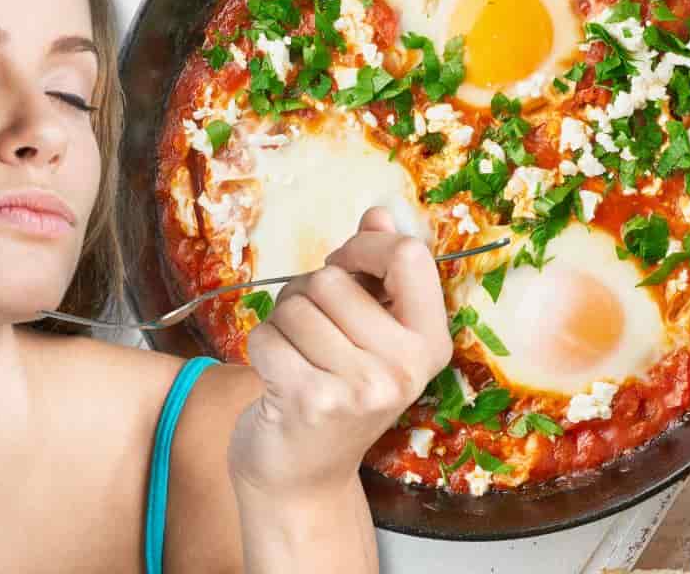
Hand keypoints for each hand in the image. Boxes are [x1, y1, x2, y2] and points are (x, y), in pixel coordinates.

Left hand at [227, 206, 451, 495]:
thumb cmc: (333, 391)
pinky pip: (267, 334)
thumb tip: (380, 213)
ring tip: (297, 359)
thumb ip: (378, 272)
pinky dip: (260, 348)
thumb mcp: (368, 333)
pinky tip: (276, 378)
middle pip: (334, 278)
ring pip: (295, 304)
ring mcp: (362, 387)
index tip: (343, 267)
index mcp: (428, 342)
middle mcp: (405, 366)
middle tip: (312, 337)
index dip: (363, 248)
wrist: (303, 476)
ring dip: (282, 325)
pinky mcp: (313, 400)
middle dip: (308, 296)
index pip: (409, 255)